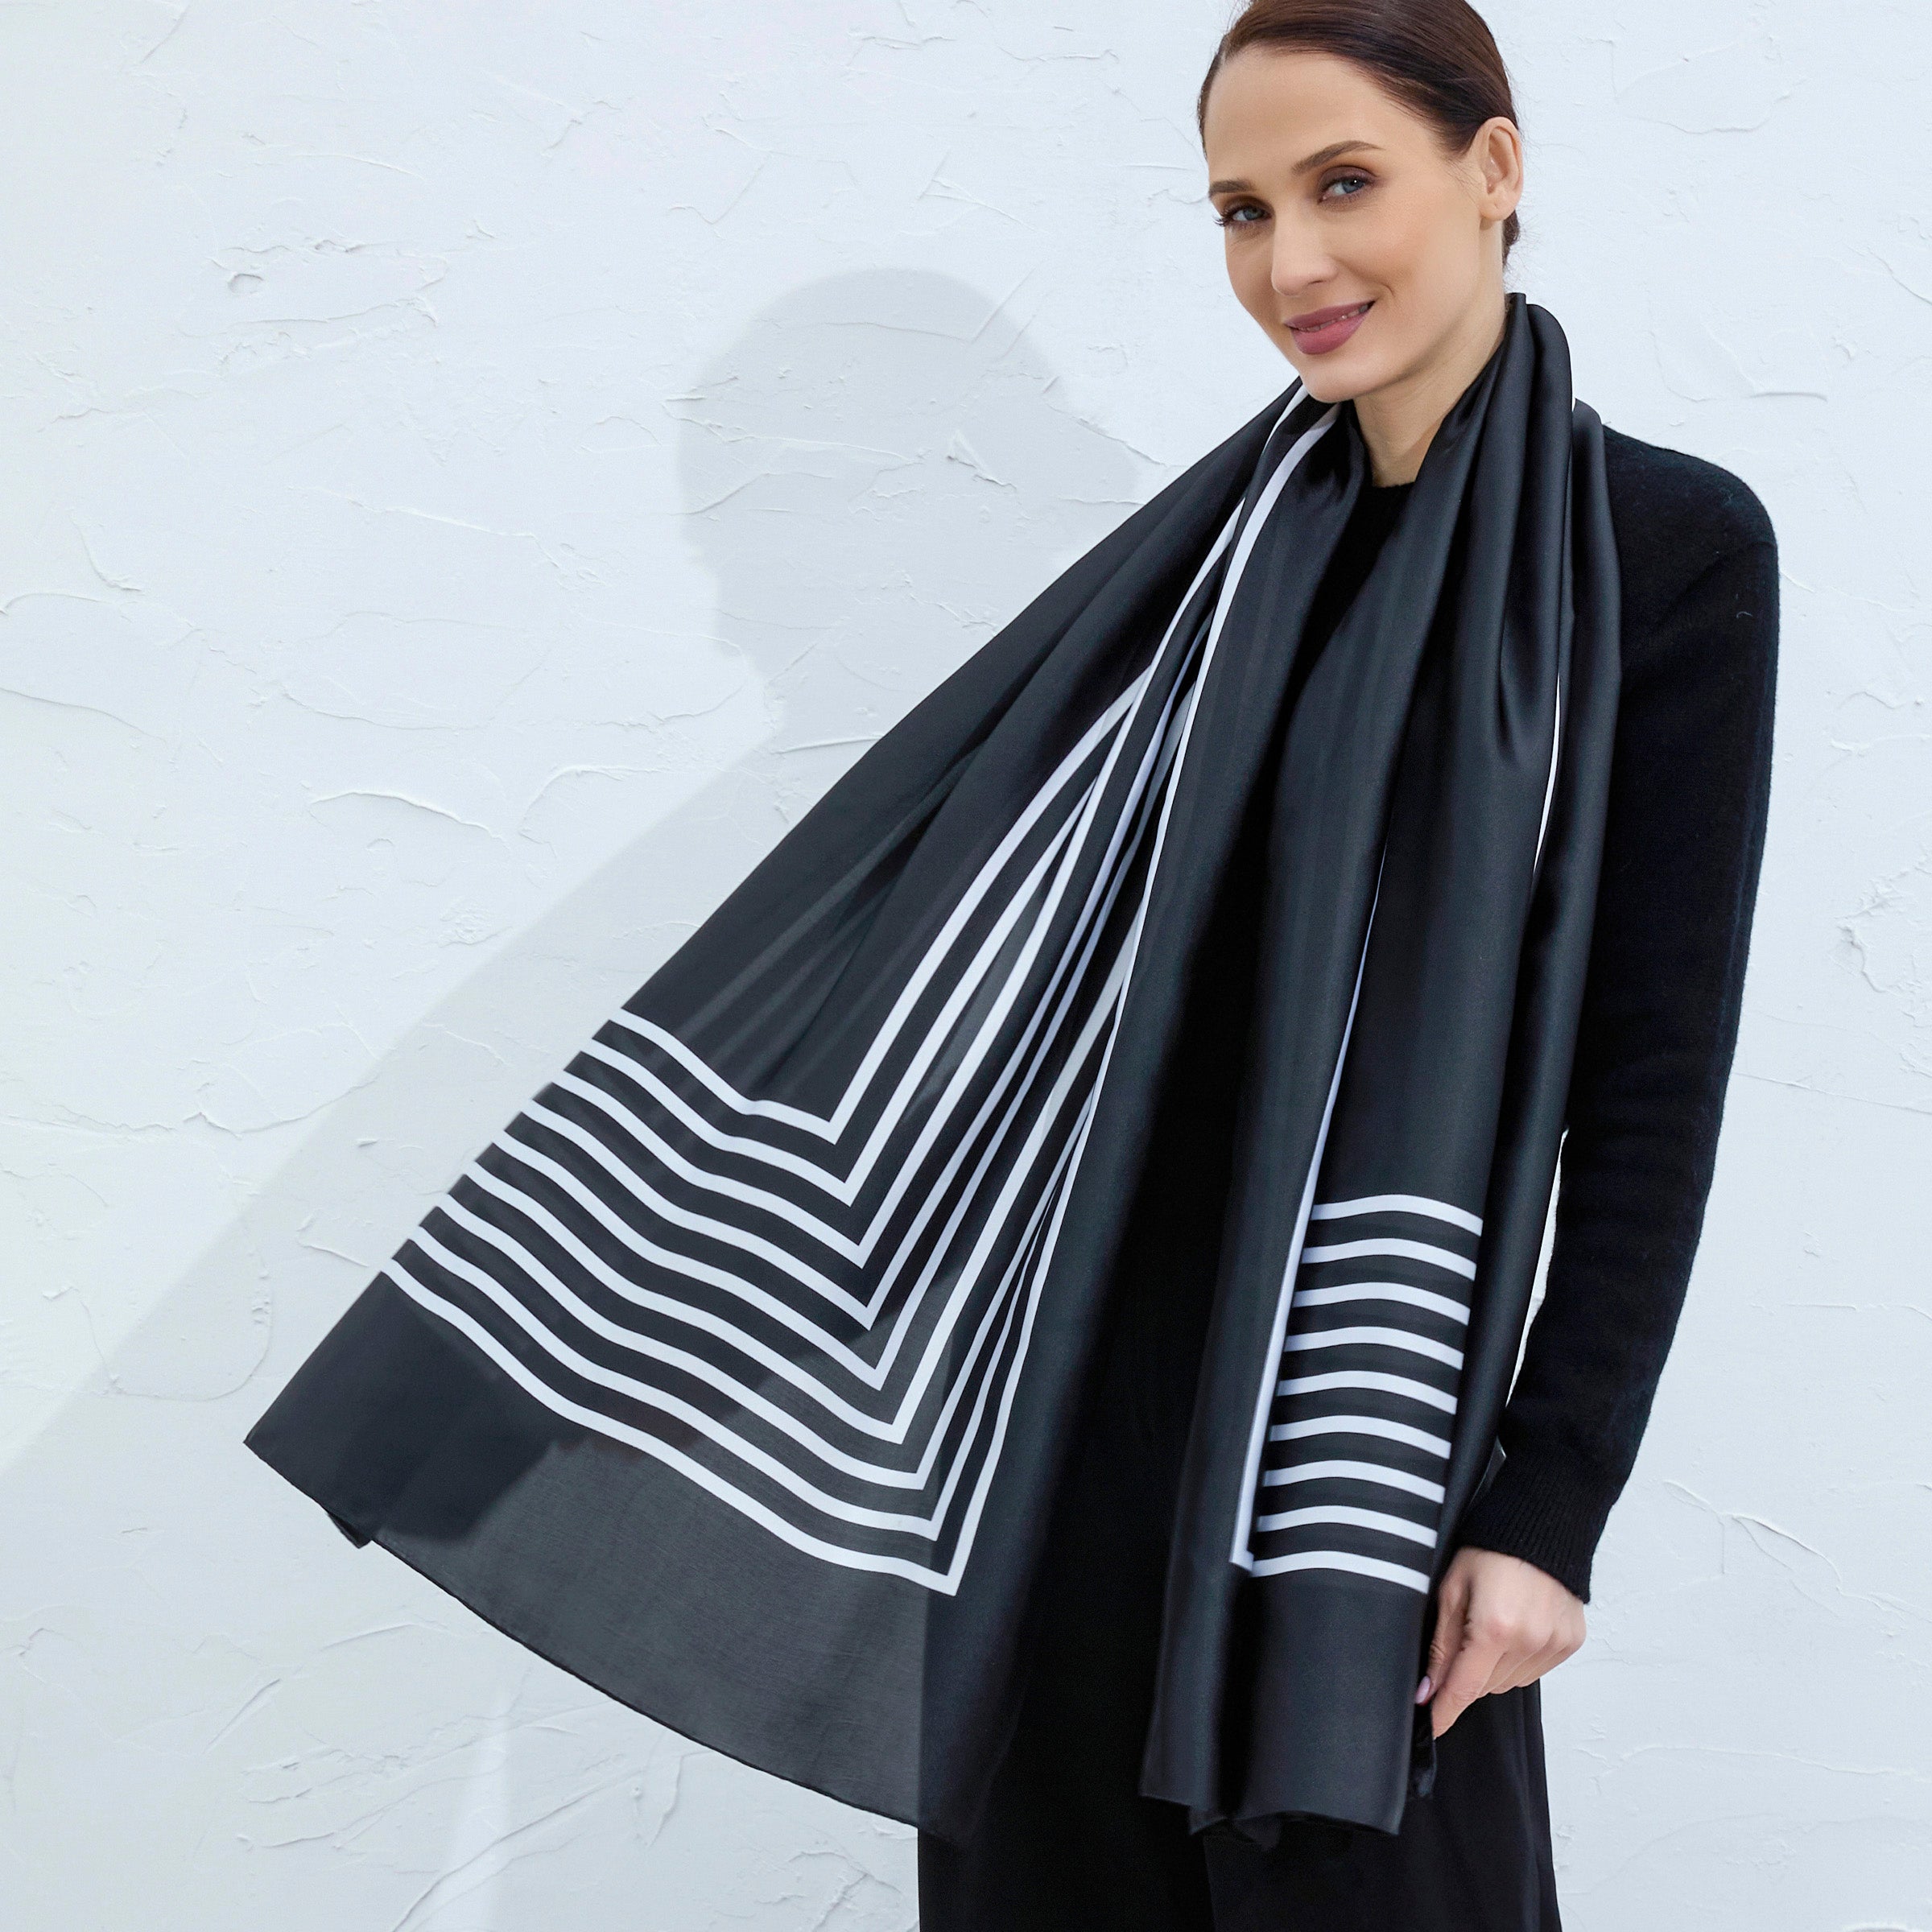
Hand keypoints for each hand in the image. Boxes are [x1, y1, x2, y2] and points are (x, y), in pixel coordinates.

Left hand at [1419, 1547, 1584, 1738]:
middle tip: (1464, 1634)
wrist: (1542, 1525)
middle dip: (1468, 1673)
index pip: (1464, 1687)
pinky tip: (1517, 1626)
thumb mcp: (1452, 1589)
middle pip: (1486, 1686)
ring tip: (1494, 1623)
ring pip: (1510, 1682)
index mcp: (1494, 1627)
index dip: (1445, 1712)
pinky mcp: (1571, 1642)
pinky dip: (1520, 1658)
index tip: (1431, 1729)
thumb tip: (1427, 1690)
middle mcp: (1529, 1642)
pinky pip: (1535, 1670)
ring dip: (1494, 1666)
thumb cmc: (1489, 1550)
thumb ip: (1441, 1645)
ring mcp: (1554, 1644)